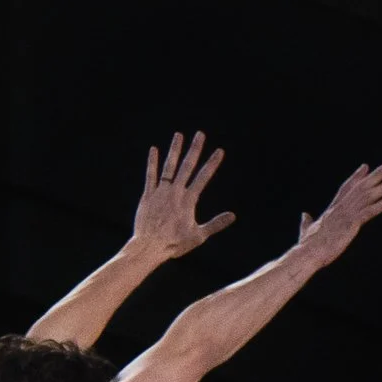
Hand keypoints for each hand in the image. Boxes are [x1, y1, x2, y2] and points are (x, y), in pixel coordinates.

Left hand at [129, 132, 234, 261]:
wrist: (149, 247)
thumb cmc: (174, 244)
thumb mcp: (198, 236)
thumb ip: (215, 224)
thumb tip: (233, 216)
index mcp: (188, 200)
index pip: (203, 177)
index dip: (212, 164)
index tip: (219, 151)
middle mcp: (175, 192)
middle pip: (187, 166)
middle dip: (195, 149)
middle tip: (200, 134)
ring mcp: (161, 192)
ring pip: (169, 167)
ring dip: (174, 150)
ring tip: (178, 135)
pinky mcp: (148, 196)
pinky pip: (151, 175)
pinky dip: (152, 163)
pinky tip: (154, 150)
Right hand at [296, 162, 381, 267]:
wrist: (308, 253)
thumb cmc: (307, 246)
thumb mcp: (306, 230)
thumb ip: (307, 221)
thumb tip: (304, 214)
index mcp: (331, 210)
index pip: (346, 188)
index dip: (357, 177)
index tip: (366, 167)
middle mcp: (340, 208)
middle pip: (361, 188)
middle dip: (375, 176)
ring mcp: (347, 215)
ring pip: (368, 197)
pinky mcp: (352, 224)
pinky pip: (370, 211)